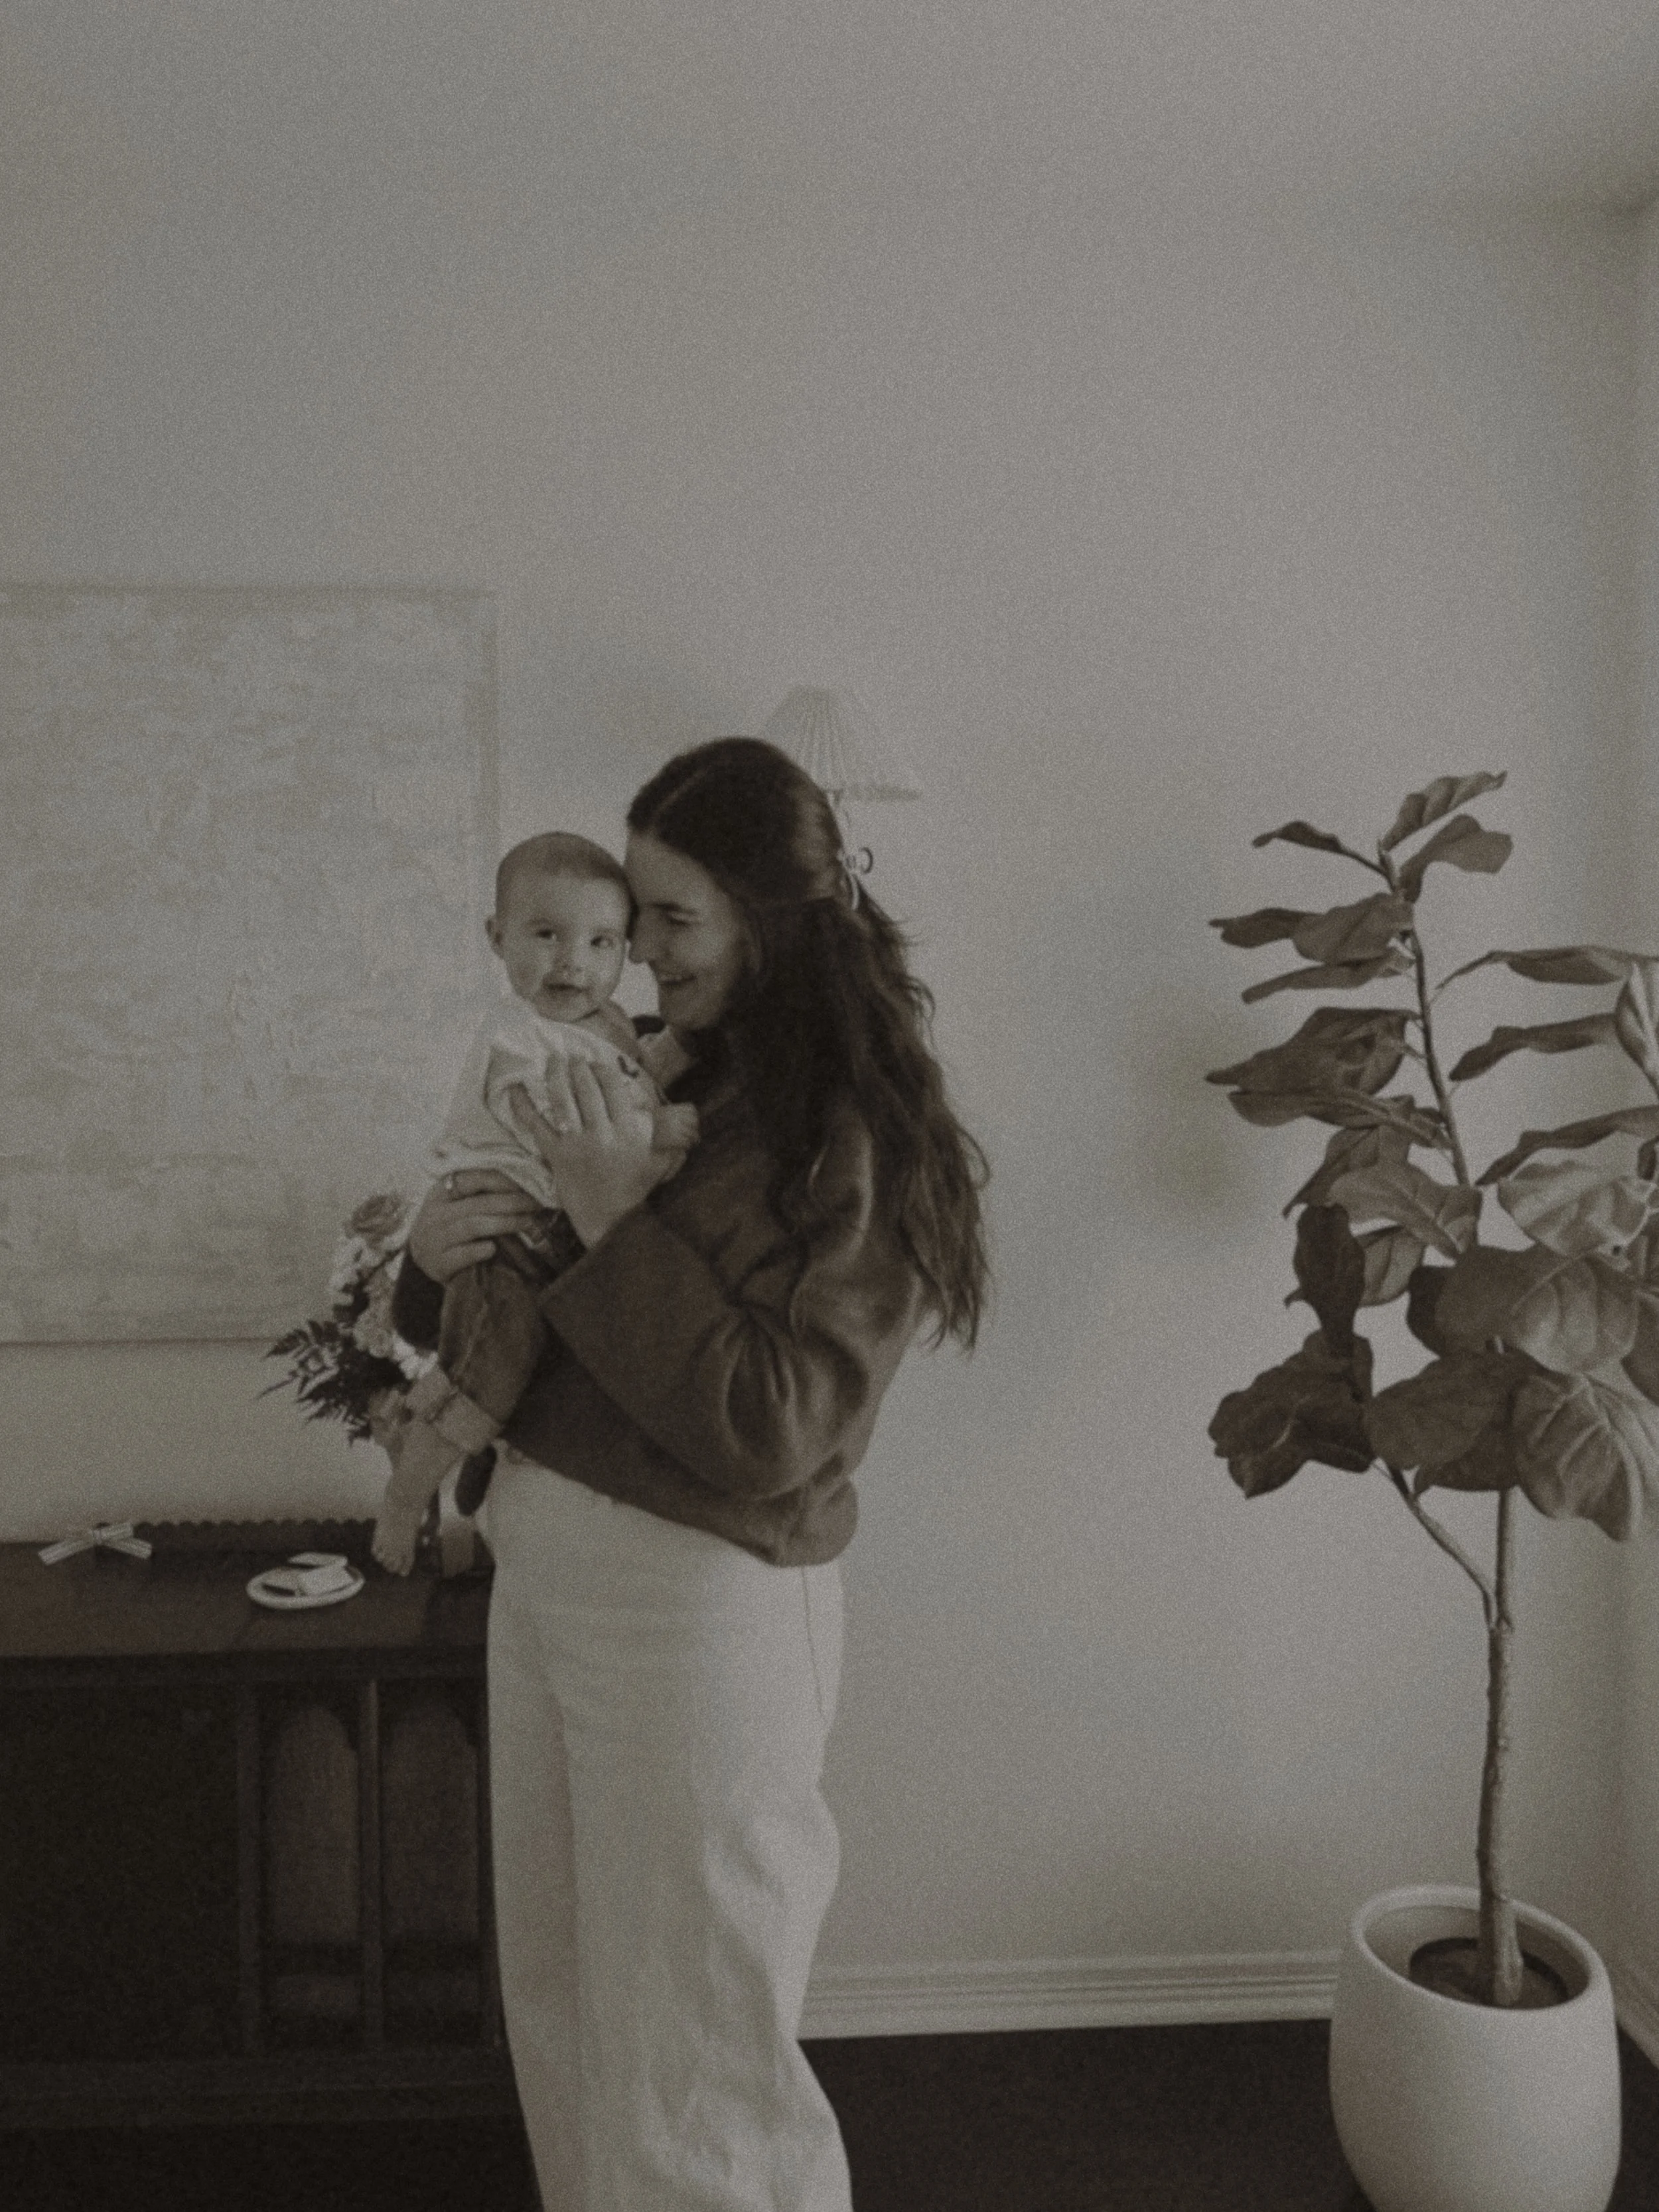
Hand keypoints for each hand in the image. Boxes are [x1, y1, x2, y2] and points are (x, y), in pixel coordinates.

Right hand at [406, 1169, 544, 1283]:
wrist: (424, 1259)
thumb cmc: (451, 1227)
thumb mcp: (459, 1205)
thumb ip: (483, 1195)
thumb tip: (528, 1186)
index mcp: (441, 1191)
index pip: (473, 1178)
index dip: (502, 1180)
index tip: (527, 1184)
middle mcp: (435, 1213)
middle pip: (479, 1203)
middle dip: (512, 1202)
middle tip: (535, 1205)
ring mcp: (434, 1238)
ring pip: (473, 1226)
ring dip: (505, 1223)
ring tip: (527, 1223)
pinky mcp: (438, 1263)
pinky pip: (461, 1254)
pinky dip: (479, 1250)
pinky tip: (493, 1249)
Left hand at [506, 1056, 679, 1247]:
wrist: (610, 1222)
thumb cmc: (637, 1189)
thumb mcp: (662, 1160)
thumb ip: (675, 1135)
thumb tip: (692, 1113)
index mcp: (630, 1131)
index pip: (613, 1088)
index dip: (603, 1070)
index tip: (597, 1064)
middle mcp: (603, 1134)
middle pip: (586, 1089)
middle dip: (578, 1067)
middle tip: (572, 1057)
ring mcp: (577, 1144)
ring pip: (563, 1100)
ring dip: (556, 1075)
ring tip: (553, 1061)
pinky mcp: (556, 1156)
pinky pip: (536, 1125)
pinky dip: (524, 1105)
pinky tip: (516, 1088)